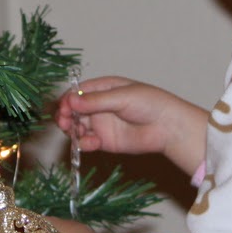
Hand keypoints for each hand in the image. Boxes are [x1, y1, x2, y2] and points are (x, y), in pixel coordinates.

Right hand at [56, 76, 207, 175]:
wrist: (168, 127)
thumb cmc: (149, 104)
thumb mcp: (121, 97)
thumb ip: (96, 101)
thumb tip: (71, 102)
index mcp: (103, 88)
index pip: (78, 92)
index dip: (68, 99)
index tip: (63, 108)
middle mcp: (99, 105)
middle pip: (74, 110)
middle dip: (65, 116)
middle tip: (63, 122)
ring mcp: (101, 123)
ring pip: (77, 126)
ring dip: (72, 130)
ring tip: (75, 133)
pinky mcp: (105, 141)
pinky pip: (88, 142)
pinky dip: (84, 144)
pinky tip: (89, 143)